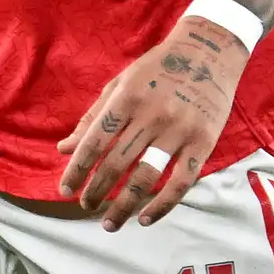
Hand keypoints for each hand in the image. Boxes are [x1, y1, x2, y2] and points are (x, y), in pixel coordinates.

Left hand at [59, 18, 247, 229]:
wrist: (209, 50)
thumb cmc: (158, 68)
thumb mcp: (121, 84)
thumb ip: (93, 118)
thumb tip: (64, 149)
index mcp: (127, 98)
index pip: (95, 142)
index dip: (77, 169)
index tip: (66, 190)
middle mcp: (151, 115)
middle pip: (116, 164)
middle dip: (96, 191)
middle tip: (86, 206)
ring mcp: (179, 130)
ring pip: (146, 178)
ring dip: (123, 206)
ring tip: (109, 222)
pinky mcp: (204, 142)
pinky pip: (181, 183)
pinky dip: (161, 206)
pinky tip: (144, 219)